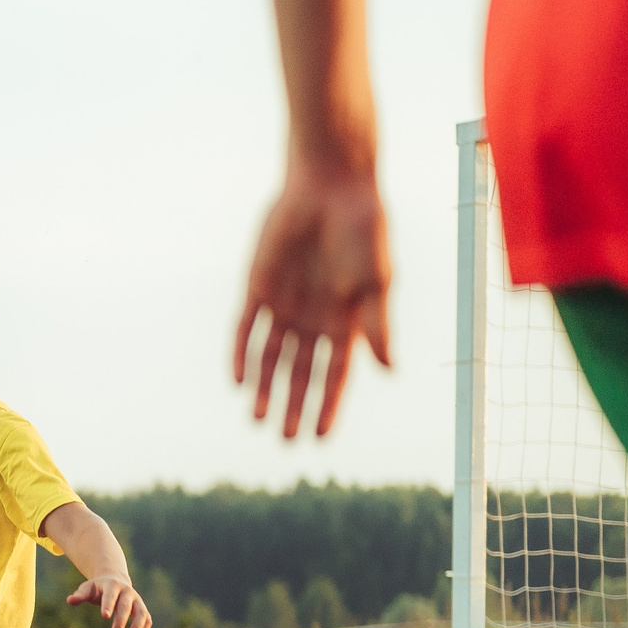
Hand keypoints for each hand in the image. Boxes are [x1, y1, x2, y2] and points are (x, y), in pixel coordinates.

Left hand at [68, 573, 151, 627]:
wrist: (114, 581)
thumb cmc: (98, 588)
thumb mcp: (87, 589)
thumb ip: (80, 595)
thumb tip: (70, 600)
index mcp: (112, 585)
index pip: (111, 595)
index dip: (108, 605)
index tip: (105, 617)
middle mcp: (127, 592)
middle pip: (126, 606)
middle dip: (121, 620)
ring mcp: (137, 600)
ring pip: (142, 613)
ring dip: (137, 627)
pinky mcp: (142, 608)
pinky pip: (147, 619)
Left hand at [235, 168, 391, 438]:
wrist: (330, 187)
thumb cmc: (363, 229)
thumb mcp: (376, 281)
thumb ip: (377, 325)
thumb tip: (388, 369)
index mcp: (346, 320)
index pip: (335, 375)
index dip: (328, 406)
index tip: (319, 438)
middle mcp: (313, 318)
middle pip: (300, 374)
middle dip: (294, 407)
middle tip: (286, 441)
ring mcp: (283, 305)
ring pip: (270, 359)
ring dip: (264, 390)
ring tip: (258, 420)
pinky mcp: (257, 288)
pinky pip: (245, 330)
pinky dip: (241, 356)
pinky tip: (239, 382)